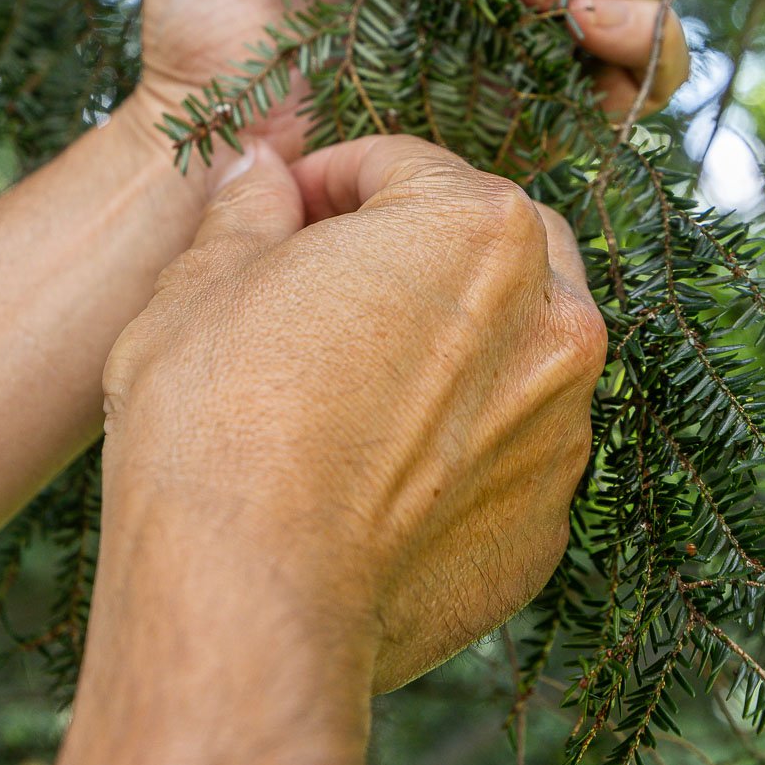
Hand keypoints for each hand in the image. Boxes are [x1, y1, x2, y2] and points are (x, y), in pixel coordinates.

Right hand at [97, 135, 606, 694]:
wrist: (248, 598)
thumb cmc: (219, 420)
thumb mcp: (203, 283)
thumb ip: (248, 210)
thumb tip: (259, 171)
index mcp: (477, 228)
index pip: (403, 166)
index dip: (327, 181)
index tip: (281, 216)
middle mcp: (552, 320)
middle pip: (489, 246)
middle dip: (415, 250)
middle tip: (324, 285)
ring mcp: (561, 431)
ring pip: (513, 352)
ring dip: (448, 346)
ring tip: (349, 384)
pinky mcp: (546, 525)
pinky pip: (508, 454)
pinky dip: (458, 446)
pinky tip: (375, 471)